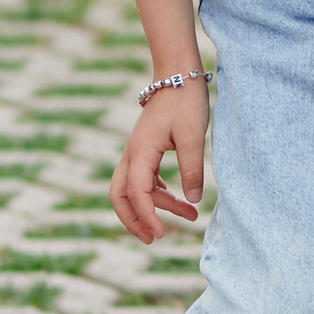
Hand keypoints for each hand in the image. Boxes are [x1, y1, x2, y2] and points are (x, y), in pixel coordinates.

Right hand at [111, 80, 207, 243]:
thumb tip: (193, 201)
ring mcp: (136, 152)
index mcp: (141, 151)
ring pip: (133, 189)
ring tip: (190, 218)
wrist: (178, 74)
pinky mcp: (146, 150)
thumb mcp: (194, 136)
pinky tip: (179, 199)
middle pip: (119, 196)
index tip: (162, 234)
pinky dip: (157, 194)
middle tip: (155, 239)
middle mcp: (132, 154)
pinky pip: (144, 179)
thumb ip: (193, 169)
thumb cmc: (185, 101)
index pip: (136, 192)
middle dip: (134, 220)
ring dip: (154, 208)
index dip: (147, 216)